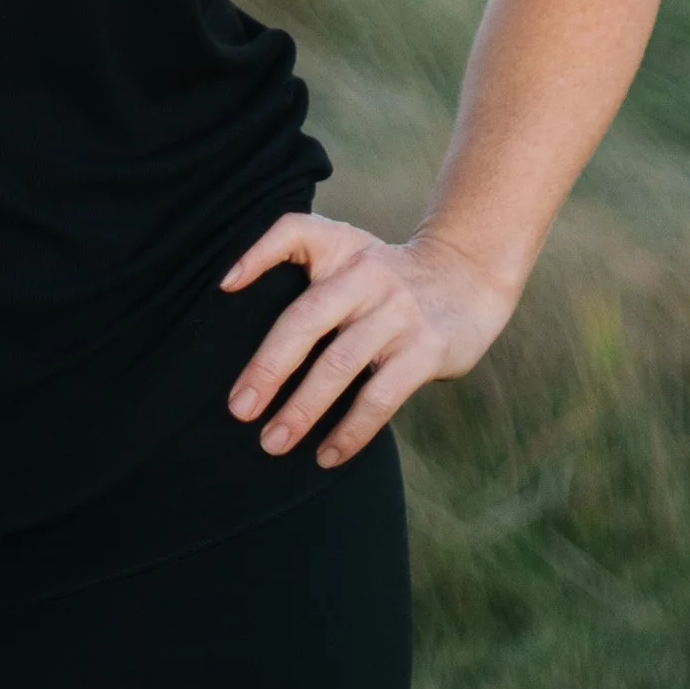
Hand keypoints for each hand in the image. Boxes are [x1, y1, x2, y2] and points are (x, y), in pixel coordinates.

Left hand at [219, 215, 515, 467]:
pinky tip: (327, 456)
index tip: (222, 288)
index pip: (294, 232)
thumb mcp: (348, 249)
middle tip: (239, 410)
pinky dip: (351, 431)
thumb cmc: (387, 273)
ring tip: (273, 442)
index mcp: (341, 246)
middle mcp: (366, 275)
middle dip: (268, 368)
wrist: (466, 277)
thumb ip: (299, 259)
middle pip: (305, 320)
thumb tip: (229, 294)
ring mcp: (396, 314)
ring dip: (303, 409)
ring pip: (339, 365)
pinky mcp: (424, 351)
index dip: (255, 254)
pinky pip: (379, 397)